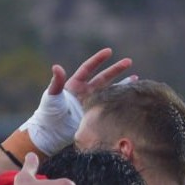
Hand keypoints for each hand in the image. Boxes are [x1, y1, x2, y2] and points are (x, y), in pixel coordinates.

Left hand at [15, 49, 134, 155]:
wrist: (51, 132)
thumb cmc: (49, 112)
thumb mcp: (52, 95)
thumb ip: (56, 82)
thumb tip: (57, 67)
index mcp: (74, 84)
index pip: (88, 68)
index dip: (98, 59)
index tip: (109, 51)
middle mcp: (84, 92)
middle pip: (103, 77)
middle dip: (116, 69)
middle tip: (129, 61)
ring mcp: (90, 104)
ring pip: (109, 91)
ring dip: (121, 85)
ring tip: (135, 79)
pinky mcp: (94, 115)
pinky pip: (108, 106)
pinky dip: (118, 102)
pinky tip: (128, 99)